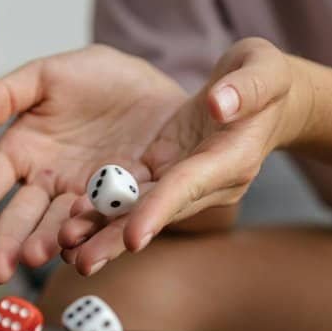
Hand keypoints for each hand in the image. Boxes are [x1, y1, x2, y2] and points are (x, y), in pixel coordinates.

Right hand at [0, 45, 186, 283]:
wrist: (164, 91)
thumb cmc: (101, 81)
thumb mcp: (51, 75)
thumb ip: (9, 92)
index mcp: (22, 154)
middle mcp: (50, 186)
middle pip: (21, 219)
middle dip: (7, 245)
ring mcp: (88, 200)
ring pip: (62, 227)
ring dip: (48, 244)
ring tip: (37, 257)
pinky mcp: (127, 206)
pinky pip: (111, 224)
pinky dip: (98, 241)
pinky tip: (85, 255)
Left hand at [58, 38, 313, 273]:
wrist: (265, 103)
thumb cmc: (266, 81)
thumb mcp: (263, 68)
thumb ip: (246, 86)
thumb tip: (219, 103)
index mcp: (232, 158)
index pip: (191, 186)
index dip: (161, 210)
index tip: (133, 236)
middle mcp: (206, 182)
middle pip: (158, 212)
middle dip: (119, 237)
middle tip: (83, 261)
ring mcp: (183, 183)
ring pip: (139, 212)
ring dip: (102, 233)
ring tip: (65, 250)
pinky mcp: (164, 176)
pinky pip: (131, 199)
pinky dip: (102, 213)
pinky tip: (68, 227)